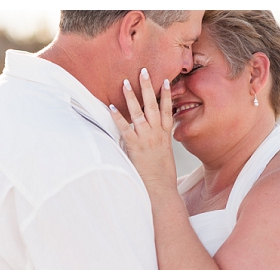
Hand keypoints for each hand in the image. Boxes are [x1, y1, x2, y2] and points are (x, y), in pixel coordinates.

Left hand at [109, 68, 177, 192]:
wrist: (161, 188)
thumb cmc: (162, 177)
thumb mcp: (164, 157)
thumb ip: (158, 145)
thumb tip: (152, 142)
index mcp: (166, 135)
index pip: (168, 110)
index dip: (166, 95)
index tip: (165, 81)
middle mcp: (157, 133)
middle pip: (153, 105)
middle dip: (148, 87)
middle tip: (143, 71)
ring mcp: (146, 138)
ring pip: (139, 112)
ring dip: (131, 96)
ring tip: (125, 82)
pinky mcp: (135, 145)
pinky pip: (125, 128)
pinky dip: (117, 117)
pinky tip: (111, 106)